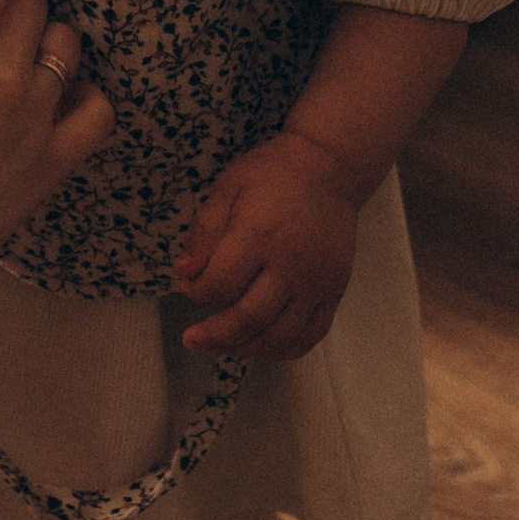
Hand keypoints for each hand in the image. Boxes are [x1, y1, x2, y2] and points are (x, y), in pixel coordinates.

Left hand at [170, 134, 361, 362]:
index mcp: (258, 236)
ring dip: (247, 349)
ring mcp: (316, 282)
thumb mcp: (227, 188)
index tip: (186, 286)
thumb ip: (204, 232)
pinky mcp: (335, 291)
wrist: (330, 169)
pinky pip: (312, 335)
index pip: (219, 285)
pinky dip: (285, 350)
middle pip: (249, 319)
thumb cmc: (272, 174)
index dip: (196, 293)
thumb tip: (183, 274)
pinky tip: (262, 346)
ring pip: (280, 336)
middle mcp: (290, 265)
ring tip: (224, 345)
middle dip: (214, 335)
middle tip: (192, 340)